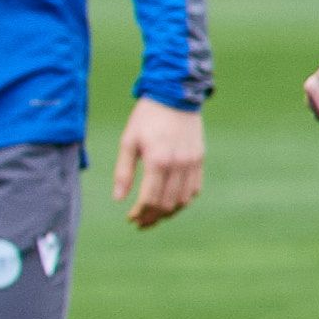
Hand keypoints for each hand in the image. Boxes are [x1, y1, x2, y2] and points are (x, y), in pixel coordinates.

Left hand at [113, 98, 205, 227]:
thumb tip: (119, 199)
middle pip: (167, 204)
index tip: (130, 219)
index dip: (139, 213)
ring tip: (154, 216)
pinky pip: (195, 189)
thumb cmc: (146, 118)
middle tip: (140, 222)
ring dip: (168, 213)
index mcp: (157, 160)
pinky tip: (171, 203)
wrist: (174, 96)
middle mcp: (178, 165)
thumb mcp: (128, 141)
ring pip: (183, 200)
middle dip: (152, 217)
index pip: (150, 199)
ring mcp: (192, 163)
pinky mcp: (199, 159)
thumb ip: (123, 172)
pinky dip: (183, 200)